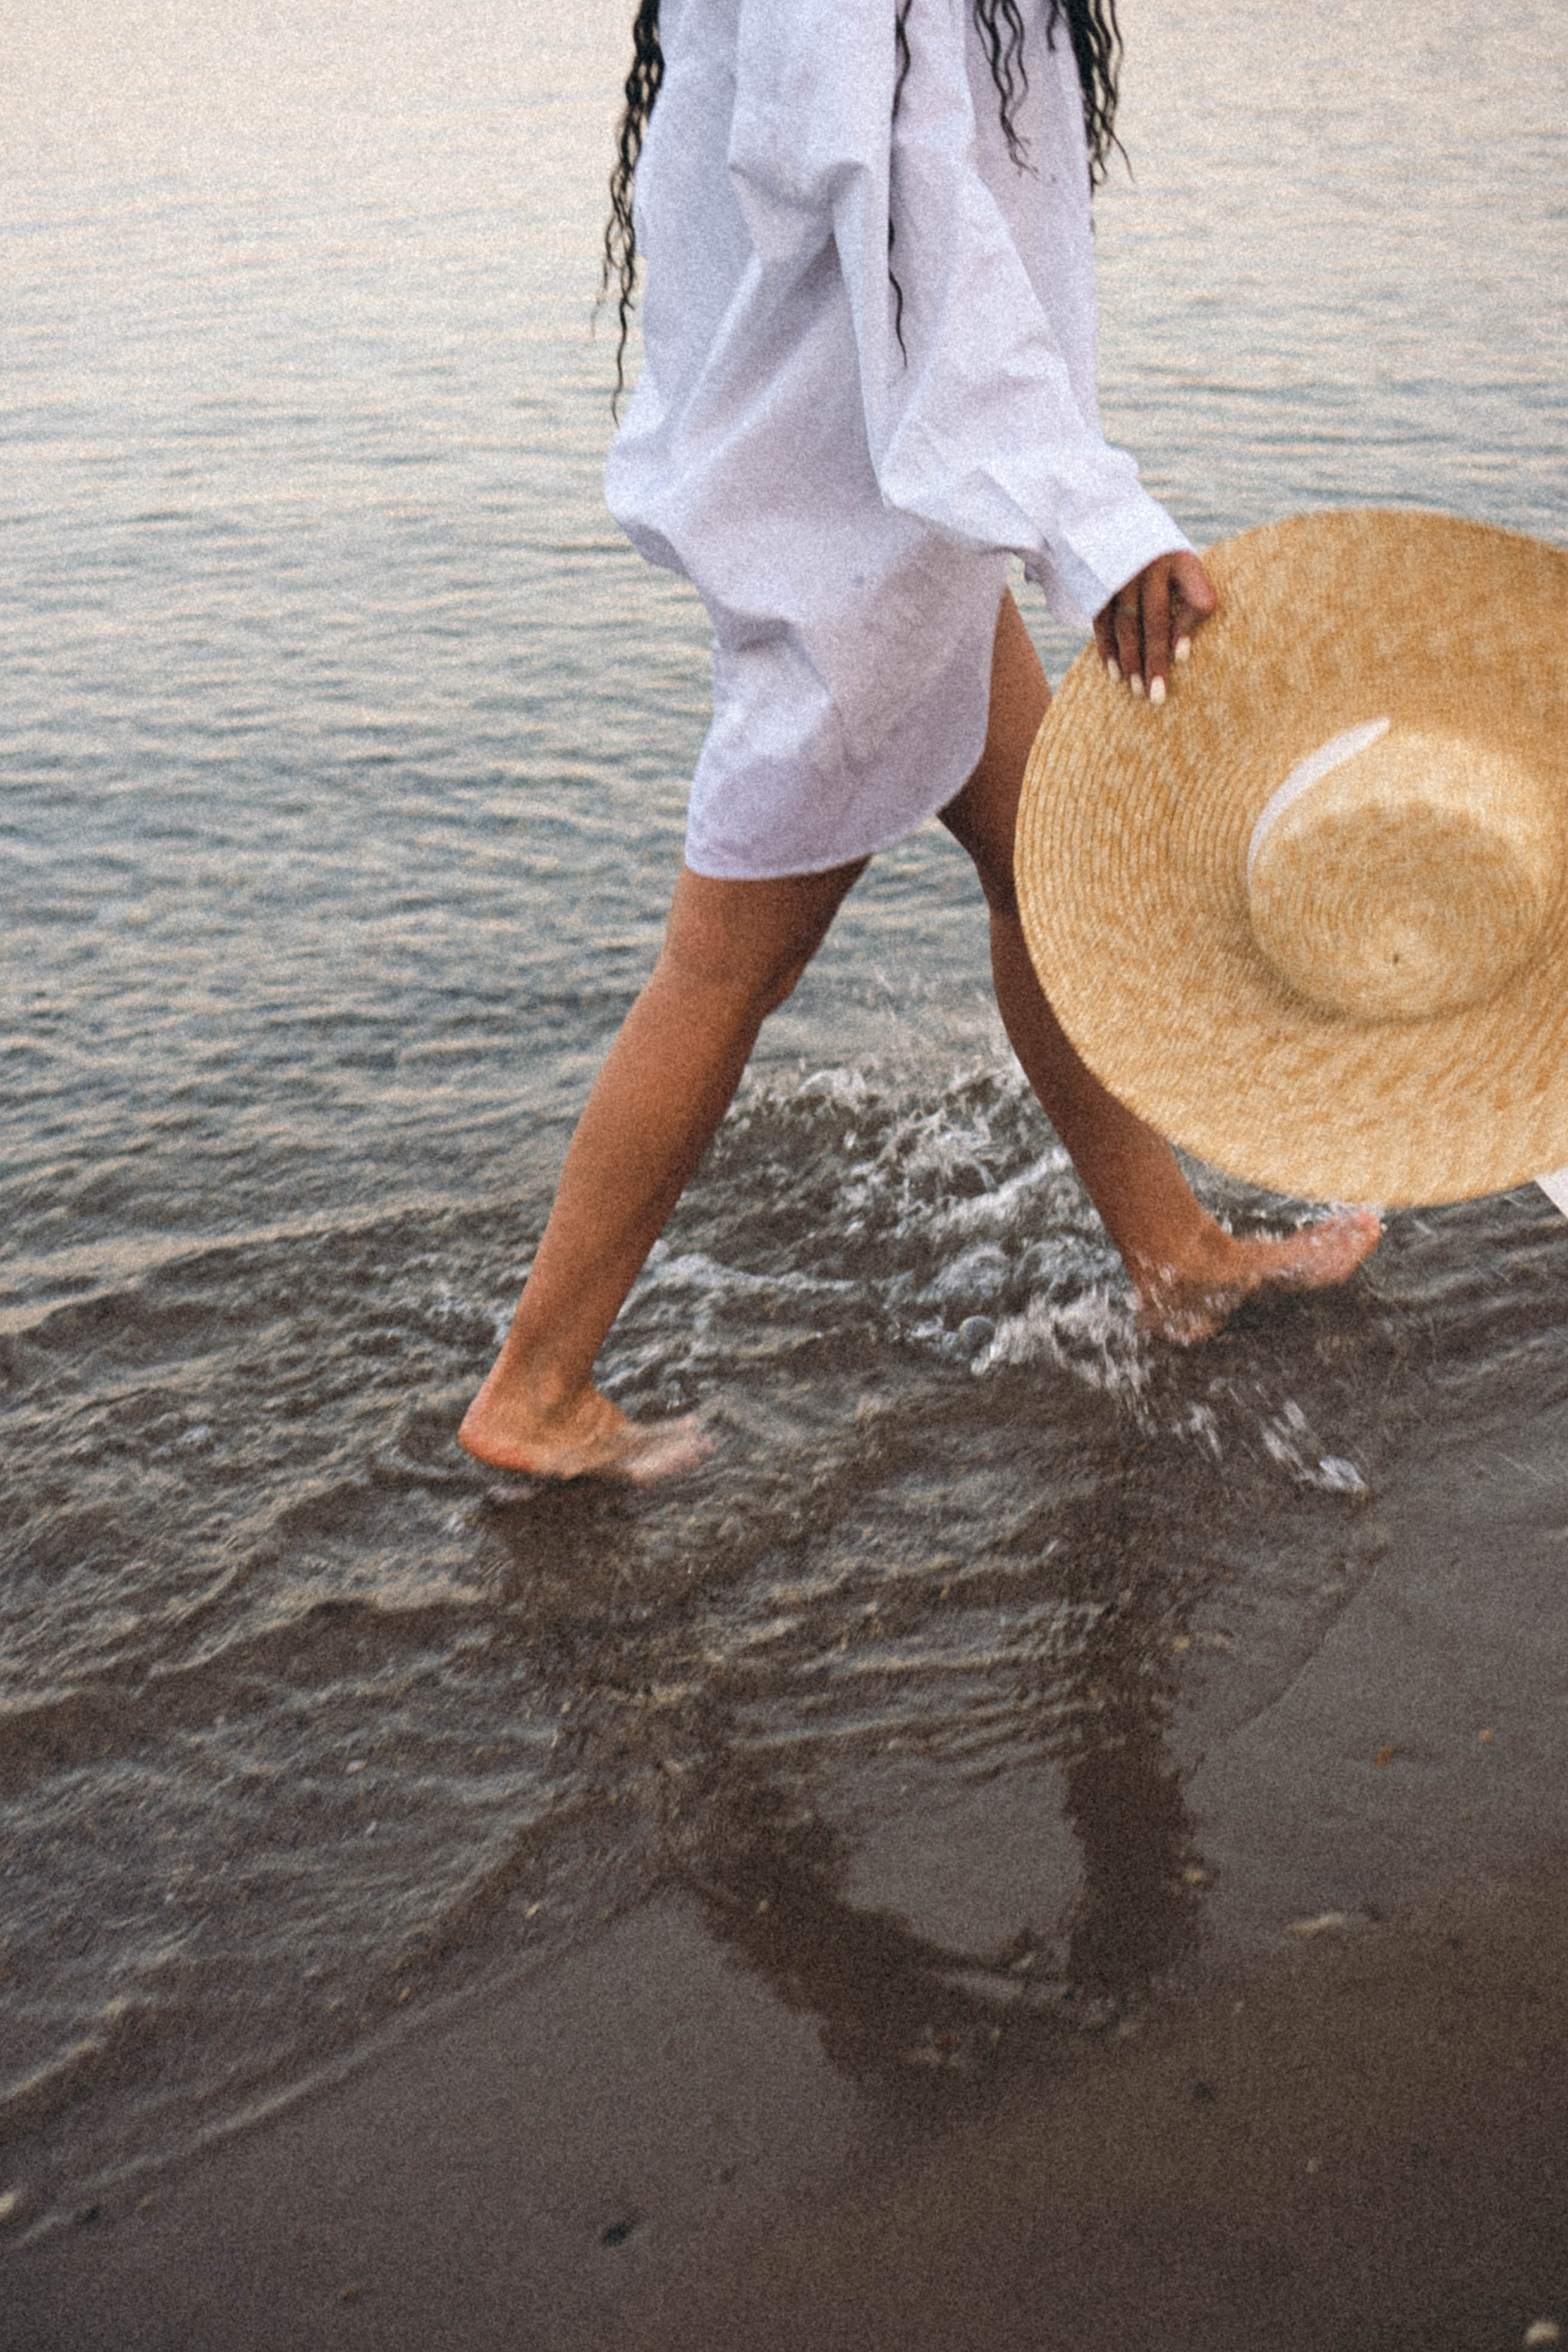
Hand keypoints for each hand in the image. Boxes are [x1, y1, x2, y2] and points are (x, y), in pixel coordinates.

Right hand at [1093, 551, 1216, 704]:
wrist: (1106, 513)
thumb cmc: (1155, 551)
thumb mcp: (1178, 559)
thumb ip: (1187, 595)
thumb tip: (1182, 652)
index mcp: (1181, 559)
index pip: (1198, 597)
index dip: (1189, 628)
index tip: (1182, 657)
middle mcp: (1151, 565)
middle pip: (1155, 620)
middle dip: (1155, 661)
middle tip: (1156, 695)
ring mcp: (1121, 572)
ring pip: (1126, 625)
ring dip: (1130, 661)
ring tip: (1136, 689)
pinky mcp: (1097, 582)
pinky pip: (1103, 622)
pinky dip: (1107, 649)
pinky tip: (1113, 672)